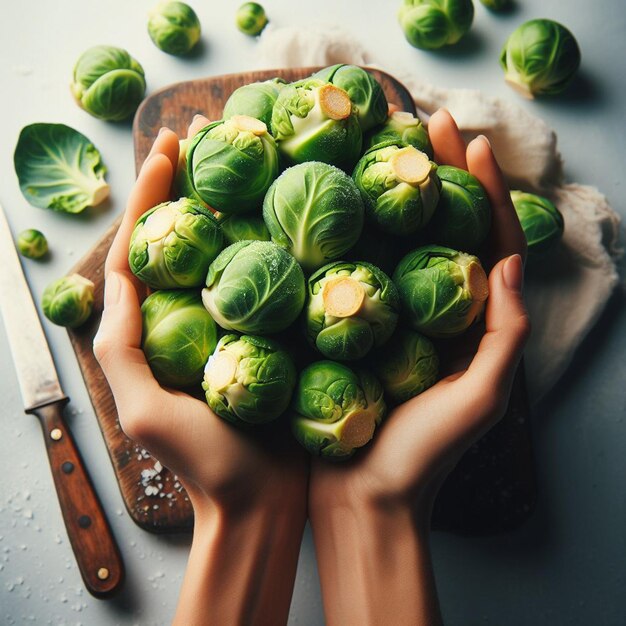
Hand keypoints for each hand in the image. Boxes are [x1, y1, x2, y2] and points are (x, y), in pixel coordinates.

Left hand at [93, 119, 307, 625]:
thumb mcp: (147, 411)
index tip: (165, 149)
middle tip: (204, 134)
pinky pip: (273, 281)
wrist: (263, 501)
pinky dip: (276, 244)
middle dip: (190, 184)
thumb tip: (119, 280)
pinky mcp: (277, 335)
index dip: (151, 198)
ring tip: (246, 155)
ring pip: (232, 253)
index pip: (144, 252)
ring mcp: (239, 324)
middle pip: (188, 241)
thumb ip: (122, 348)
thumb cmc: (205, 465)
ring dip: (235, 203)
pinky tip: (290, 214)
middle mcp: (195, 319)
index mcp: (157, 331)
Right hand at [308, 109, 529, 625]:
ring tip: (382, 146)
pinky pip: (356, 271)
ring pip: (397, 242)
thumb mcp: (478, 401)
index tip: (470, 143)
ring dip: (394, 193)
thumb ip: (503, 336)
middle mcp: (434, 313)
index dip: (484, 192)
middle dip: (439, 175)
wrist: (361, 496)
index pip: (489, 243)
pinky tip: (339, 204)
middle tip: (423, 123)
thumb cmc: (421, 457)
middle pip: (443, 230)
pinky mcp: (352, 327)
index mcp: (473, 325)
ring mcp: (390, 316)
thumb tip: (512, 263)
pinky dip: (353, 235)